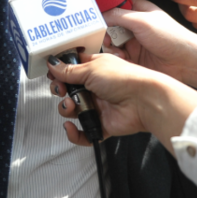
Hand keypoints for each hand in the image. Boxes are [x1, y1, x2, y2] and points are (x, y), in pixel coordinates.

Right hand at [47, 53, 196, 153]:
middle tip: (61, 90)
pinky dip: (75, 133)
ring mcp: (98, 106)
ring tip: (71, 106)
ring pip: (72, 111)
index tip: (52, 74)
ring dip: (66, 109)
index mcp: (93, 68)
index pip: (70, 69)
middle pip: (68, 90)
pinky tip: (71, 127)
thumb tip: (52, 64)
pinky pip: (83, 132)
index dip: (59, 72)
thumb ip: (69, 70)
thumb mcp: (92, 68)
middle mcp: (95, 87)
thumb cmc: (125, 79)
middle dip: (60, 91)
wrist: (144, 100)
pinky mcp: (102, 124)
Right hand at [104, 0, 196, 94]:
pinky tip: (119, 57)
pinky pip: (116, 55)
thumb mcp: (143, 21)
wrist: (186, 64)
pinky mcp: (133, 57)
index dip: (104, 6)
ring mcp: (133, 41)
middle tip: (100, 33)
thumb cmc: (171, 37)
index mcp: (139, 9)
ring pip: (110, 40)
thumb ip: (119, 16)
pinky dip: (114, 56)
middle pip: (109, 23)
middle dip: (103, 28)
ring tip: (111, 47)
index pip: (116, 3)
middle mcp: (135, 24)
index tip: (91, 11)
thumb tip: (100, 14)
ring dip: (108, 44)